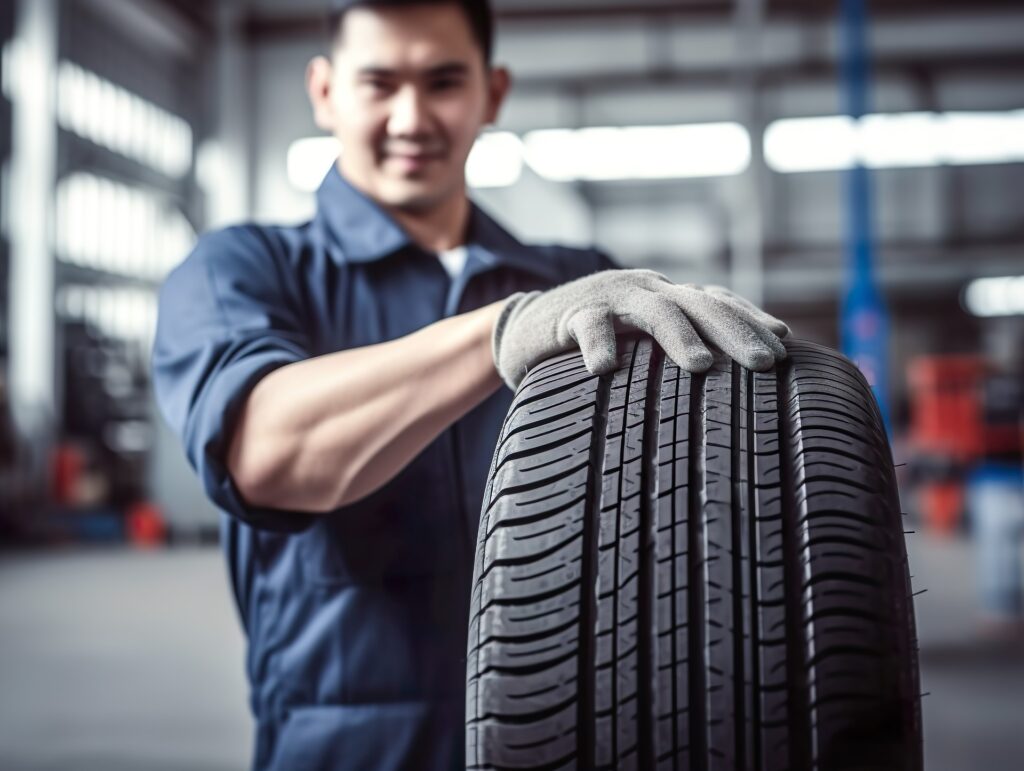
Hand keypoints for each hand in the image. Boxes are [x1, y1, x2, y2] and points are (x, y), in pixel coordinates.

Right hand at [491, 269, 789, 389]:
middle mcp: (645, 291)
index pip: (717, 303)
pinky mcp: (569, 315)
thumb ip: (675, 350)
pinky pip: (588, 326)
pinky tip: (604, 370)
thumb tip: (729, 385)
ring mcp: (609, 298)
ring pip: (654, 311)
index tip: (784, 347)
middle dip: (736, 332)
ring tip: (702, 366)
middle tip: (766, 363)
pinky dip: (598, 344)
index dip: (750, 320)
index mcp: (666, 297)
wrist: (522, 328)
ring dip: (680, 337)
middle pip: (699, 304)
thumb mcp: (639, 343)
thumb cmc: (590, 345)